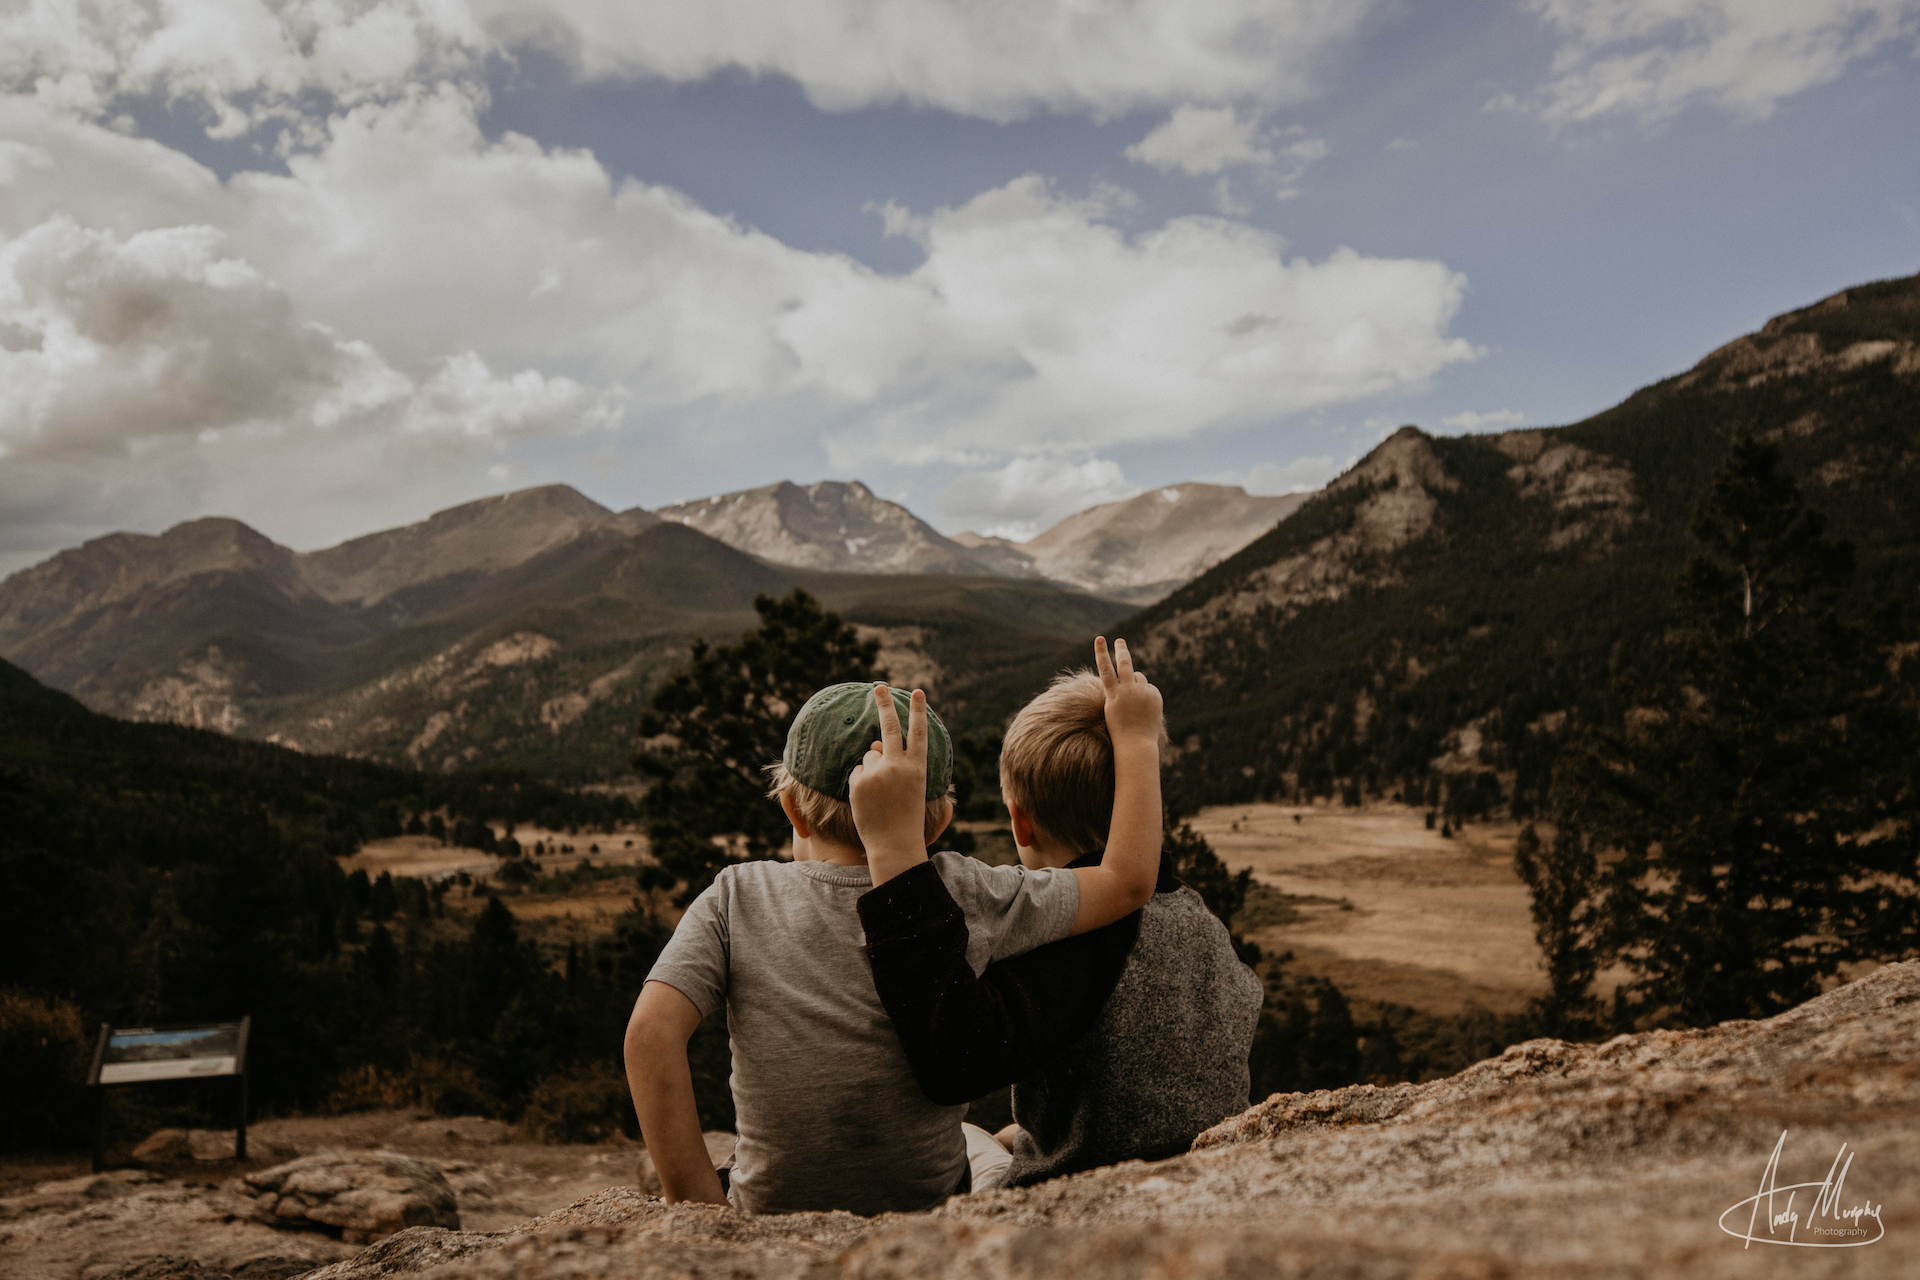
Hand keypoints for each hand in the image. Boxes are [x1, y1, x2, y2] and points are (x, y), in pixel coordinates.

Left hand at [848, 685, 930, 870]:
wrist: (894, 845)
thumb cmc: (905, 819)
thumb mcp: (910, 789)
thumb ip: (896, 765)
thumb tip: (874, 746)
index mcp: (918, 768)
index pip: (919, 733)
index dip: (919, 711)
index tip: (918, 692)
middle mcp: (899, 766)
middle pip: (890, 727)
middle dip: (884, 703)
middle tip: (879, 686)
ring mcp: (879, 772)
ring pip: (869, 758)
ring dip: (871, 772)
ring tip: (880, 797)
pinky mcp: (860, 781)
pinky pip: (856, 773)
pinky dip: (859, 785)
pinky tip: (868, 802)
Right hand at [1095, 637, 1162, 748]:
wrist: (1136, 742)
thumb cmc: (1119, 727)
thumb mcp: (1112, 706)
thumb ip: (1119, 689)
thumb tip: (1131, 674)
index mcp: (1113, 694)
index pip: (1105, 668)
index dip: (1101, 652)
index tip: (1100, 638)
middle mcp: (1128, 690)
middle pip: (1125, 663)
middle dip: (1121, 650)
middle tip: (1119, 641)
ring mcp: (1142, 692)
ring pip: (1138, 676)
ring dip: (1135, 683)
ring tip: (1134, 701)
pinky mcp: (1154, 695)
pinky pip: (1148, 688)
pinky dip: (1146, 694)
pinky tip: (1144, 708)